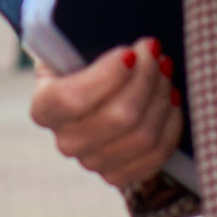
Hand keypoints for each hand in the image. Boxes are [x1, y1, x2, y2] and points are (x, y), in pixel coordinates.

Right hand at [28, 38, 184, 191]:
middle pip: (117, 118)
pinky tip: (172, 98)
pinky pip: (156, 154)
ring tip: (165, 68)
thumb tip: (128, 44)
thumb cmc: (83, 62)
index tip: (130, 51)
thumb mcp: (72, 47)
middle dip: (145, 79)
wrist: (92, 93)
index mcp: (44, 107)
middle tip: (156, 50)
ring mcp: (92, 162)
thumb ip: (84, 42)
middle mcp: (65, 141)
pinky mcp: (119, 175)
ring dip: (161, 97)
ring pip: (141, 135)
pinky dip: (170, 124)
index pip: (72, 99)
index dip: (107, 76)